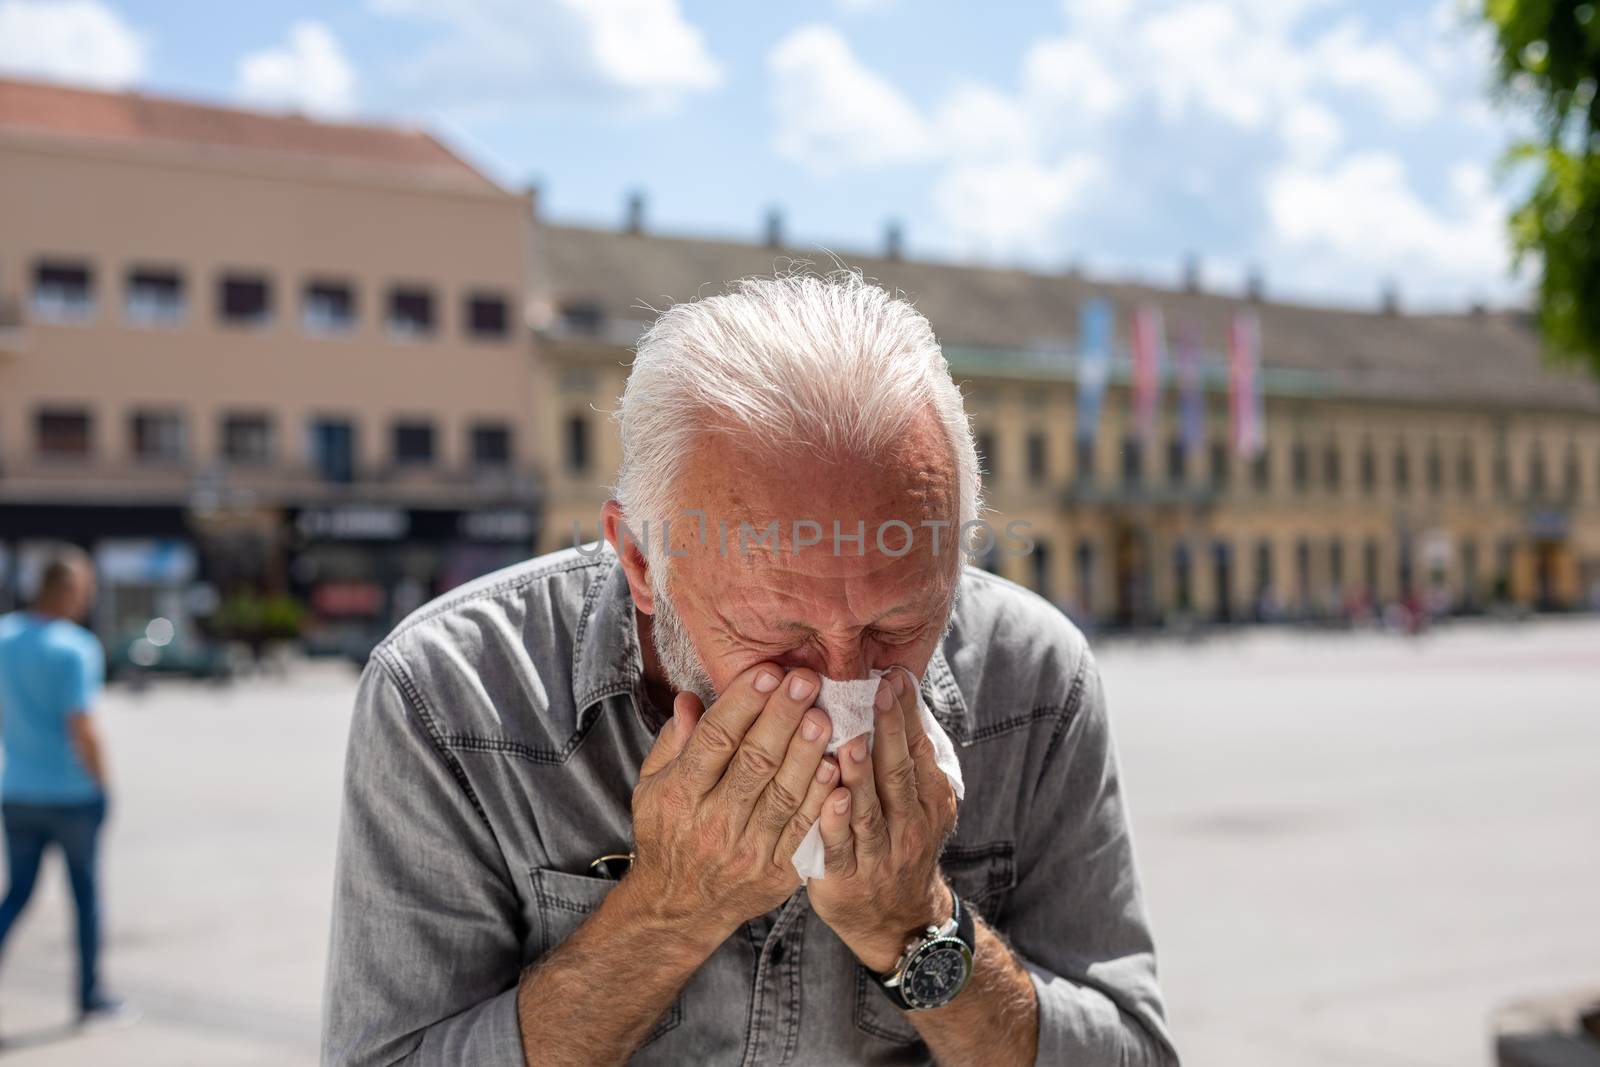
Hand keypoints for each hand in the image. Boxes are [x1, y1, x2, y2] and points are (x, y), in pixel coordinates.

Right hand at [623, 663, 839, 951]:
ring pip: (783, 794)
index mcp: (680, 795)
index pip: (714, 740)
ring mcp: (747, 850)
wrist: (678, 909)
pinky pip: (803, 830)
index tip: (766, 672)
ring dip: (807, 753)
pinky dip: (821, 799)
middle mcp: (713, 822)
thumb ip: (674, 741)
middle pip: (753, 762)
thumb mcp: (651, 787)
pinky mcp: (776, 872)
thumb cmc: (666, 835)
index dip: (741, 704)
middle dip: (782, 717)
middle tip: (806, 680)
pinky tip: (837, 768)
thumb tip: (691, 697)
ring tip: (826, 716)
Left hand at [806, 669, 958, 971]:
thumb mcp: (917, 802)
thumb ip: (906, 755)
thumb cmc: (899, 842)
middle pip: (897, 773)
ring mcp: (879, 854)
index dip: (905, 713)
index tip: (894, 676)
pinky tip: (829, 797)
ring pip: (869, 810)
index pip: (916, 749)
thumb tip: (897, 692)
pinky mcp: (846, 878)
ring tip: (851, 740)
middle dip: (887, 730)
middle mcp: (909, 825)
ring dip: (861, 775)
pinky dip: (836, 823)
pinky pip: (841, 848)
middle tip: (876, 691)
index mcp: (927, 800)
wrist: (899, 920)